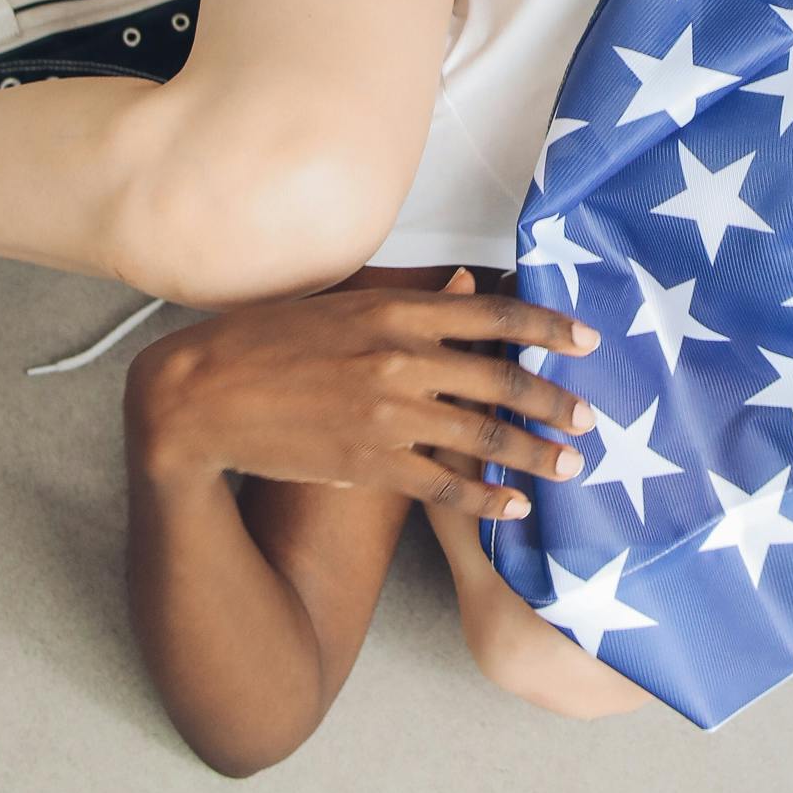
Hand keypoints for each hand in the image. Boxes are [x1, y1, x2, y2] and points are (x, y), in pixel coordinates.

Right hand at [128, 272, 597, 518]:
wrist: (202, 395)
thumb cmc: (268, 341)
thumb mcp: (345, 305)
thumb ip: (412, 302)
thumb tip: (469, 286)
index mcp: (396, 309)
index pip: (493, 313)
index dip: (548, 328)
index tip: (588, 340)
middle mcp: (401, 357)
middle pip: (501, 377)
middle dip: (554, 400)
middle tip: (590, 417)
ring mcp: (387, 413)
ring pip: (482, 435)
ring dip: (535, 453)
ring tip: (571, 465)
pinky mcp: (368, 463)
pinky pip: (444, 484)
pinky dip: (486, 498)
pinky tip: (515, 506)